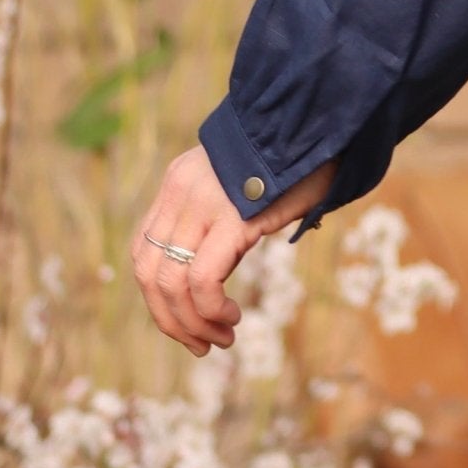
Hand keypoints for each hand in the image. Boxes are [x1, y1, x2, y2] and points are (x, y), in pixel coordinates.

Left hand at [131, 147, 337, 354]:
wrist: (324, 122)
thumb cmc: (295, 160)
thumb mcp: (240, 185)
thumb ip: (216, 217)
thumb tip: (208, 276)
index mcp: (178, 182)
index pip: (143, 252)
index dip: (158, 297)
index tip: (185, 322)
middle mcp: (182, 190)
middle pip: (149, 272)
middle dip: (170, 320)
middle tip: (201, 344)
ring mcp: (204, 201)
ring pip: (171, 282)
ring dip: (193, 323)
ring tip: (222, 337)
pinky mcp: (232, 215)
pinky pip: (202, 278)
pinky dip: (209, 309)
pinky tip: (231, 317)